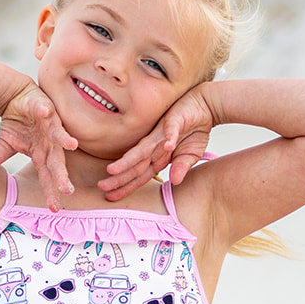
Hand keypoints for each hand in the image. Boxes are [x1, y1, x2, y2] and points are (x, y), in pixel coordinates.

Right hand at [0, 83, 77, 208]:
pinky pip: (45, 110)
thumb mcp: (4, 144)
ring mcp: (51, 126)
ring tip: (72, 145)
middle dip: (62, 175)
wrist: (17, 99)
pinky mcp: (46, 108)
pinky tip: (44, 112)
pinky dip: (44, 111)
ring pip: (59, 135)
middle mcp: (50, 144)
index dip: (51, 192)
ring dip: (65, 140)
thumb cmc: (16, 125)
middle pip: (57, 162)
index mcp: (41, 155)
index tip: (55, 209)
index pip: (47, 178)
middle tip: (67, 190)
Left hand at [99, 87, 213, 201]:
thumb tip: (174, 181)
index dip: (126, 186)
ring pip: (142, 150)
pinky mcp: (174, 121)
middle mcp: (155, 146)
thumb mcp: (190, 154)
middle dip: (118, 178)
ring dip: (128, 161)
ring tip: (112, 170)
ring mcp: (161, 134)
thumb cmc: (194, 130)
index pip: (139, 175)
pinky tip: (167, 145)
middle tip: (100, 187)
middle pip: (134, 165)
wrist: (204, 107)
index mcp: (158, 156)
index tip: (110, 196)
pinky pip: (171, 131)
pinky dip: (169, 138)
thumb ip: (181, 166)